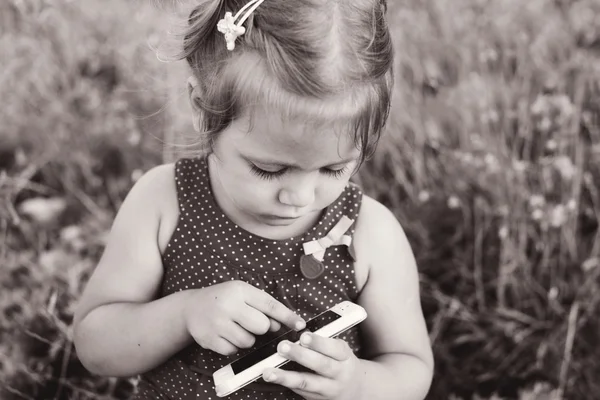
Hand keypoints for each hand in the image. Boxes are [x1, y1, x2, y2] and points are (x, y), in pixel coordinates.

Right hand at [183, 280, 304, 355]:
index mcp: (239, 290)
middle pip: (261, 326)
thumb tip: (280, 324)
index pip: (269, 304)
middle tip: (249, 321)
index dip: (287, 316)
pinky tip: (225, 334)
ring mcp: (217, 323)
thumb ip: (263, 306)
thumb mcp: (242, 293)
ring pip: (248, 341)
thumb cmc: (224, 299)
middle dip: (260, 328)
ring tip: (235, 326)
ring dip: (246, 338)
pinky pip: (233, 350)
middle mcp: (228, 305)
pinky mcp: (209, 339)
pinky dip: (233, 346)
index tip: (300, 324)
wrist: (191, 307)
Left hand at [261, 332, 363, 399]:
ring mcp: (328, 389)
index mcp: (345, 357)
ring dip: (286, 377)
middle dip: (300, 355)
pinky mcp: (317, 399)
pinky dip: (286, 384)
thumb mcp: (340, 350)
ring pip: (306, 383)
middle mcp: (339, 374)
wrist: (355, 389)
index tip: (303, 335)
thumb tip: (298, 331)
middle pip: (320, 365)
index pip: (334, 349)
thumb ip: (323, 342)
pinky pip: (300, 391)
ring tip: (269, 372)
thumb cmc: (342, 362)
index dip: (319, 342)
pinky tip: (273, 378)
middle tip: (282, 347)